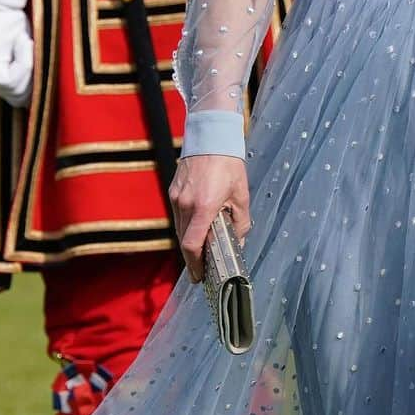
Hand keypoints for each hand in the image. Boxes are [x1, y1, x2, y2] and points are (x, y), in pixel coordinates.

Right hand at [169, 154, 250, 281]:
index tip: (199, 276)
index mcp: (204, 206)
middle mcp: (186, 204)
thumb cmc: (228, 164)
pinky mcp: (173, 191)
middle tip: (204, 268)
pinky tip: (198, 225)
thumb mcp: (241, 195)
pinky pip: (178, 216)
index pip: (192, 245)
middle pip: (184, 241)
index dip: (195, 265)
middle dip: (194, 257)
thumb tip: (237, 244)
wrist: (211, 138)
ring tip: (203, 247)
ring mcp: (176, 197)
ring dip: (190, 241)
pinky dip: (186, 225)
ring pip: (180, 230)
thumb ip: (240, 223)